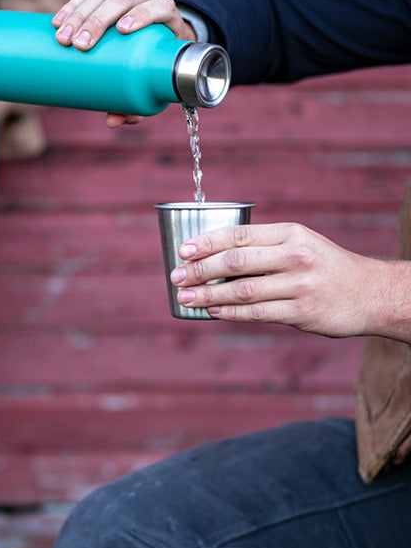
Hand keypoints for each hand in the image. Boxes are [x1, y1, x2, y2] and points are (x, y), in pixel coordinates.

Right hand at [51, 0, 196, 127]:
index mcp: (165, 17)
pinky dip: (71, 7)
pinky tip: (57, 21)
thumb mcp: (148, 85)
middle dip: (98, 20)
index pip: (160, 7)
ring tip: (62, 38)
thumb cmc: (152, 67)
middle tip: (80, 45)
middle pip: (123, 0)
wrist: (150, 43)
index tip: (123, 30)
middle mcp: (144, 1)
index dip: (144, 13)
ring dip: (79, 15)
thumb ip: (133, 104)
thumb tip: (111, 122)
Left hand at [169, 222, 410, 340]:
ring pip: (242, 291)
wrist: (372, 293)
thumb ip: (263, 247)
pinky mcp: (303, 312)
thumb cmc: (324, 266)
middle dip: (200, 270)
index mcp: (291, 233)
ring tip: (186, 298)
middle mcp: (295, 256)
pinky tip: (213, 312)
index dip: (207, 243)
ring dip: (208, 295)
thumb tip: (212, 256)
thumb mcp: (300, 243)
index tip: (183, 251)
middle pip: (235, 263)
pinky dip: (231, 313)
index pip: (239, 235)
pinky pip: (257, 313)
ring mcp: (300, 285)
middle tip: (176, 277)